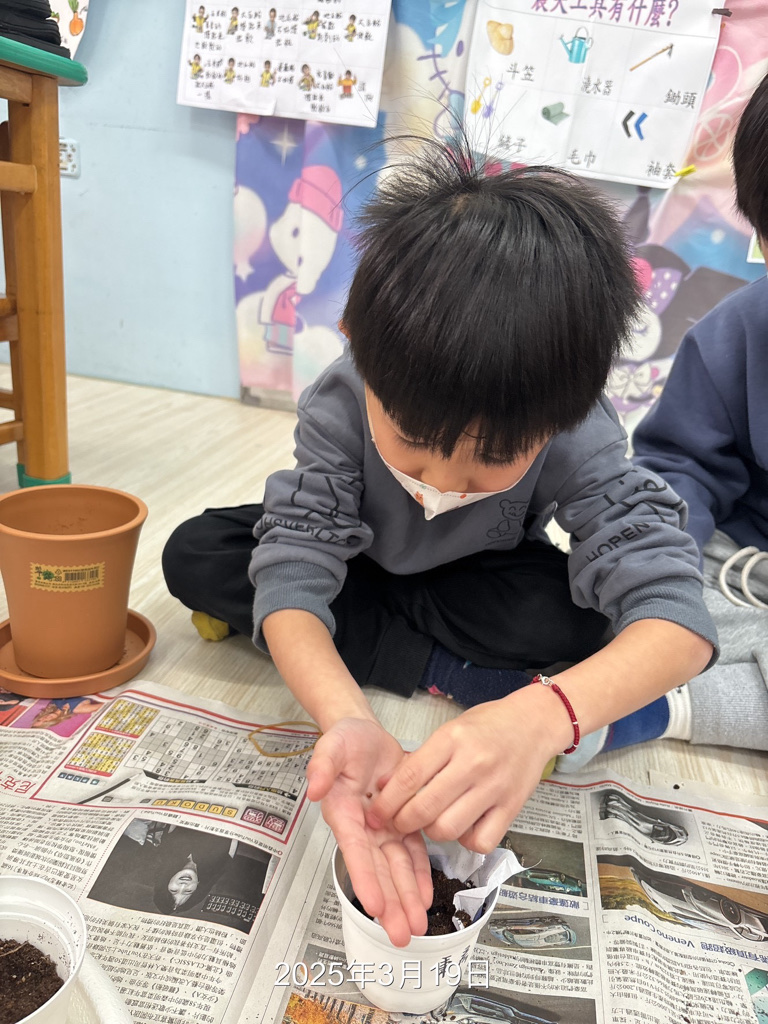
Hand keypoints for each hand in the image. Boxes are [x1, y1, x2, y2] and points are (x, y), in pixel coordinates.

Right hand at [306, 718, 432, 945]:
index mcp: (343, 812)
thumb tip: (315, 788)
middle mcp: (363, 827)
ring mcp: (383, 828)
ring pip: (396, 868)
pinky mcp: (403, 822)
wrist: (365, 733)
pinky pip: (412, 853)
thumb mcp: (331, 744)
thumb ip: (321, 765)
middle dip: (389, 903)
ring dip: (406, 897)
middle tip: (400, 934)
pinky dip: (419, 875)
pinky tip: (426, 897)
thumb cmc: (344, 740)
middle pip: (377, 870)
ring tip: (416, 926)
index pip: (354, 850)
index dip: (364, 878)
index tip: (375, 905)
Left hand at [367, 688, 561, 852]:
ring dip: (432, 832)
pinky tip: (463, 826)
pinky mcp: (512, 808)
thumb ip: (423, 759)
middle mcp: (473, 763)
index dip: (387, 801)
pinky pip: (480, 841)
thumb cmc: (487, 726)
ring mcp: (494, 788)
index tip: (376, 814)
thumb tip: (389, 789)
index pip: (409, 776)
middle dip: (402, 822)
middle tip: (398, 823)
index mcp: (452, 739)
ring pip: (448, 829)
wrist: (532, 724)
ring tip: (433, 821)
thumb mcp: (450, 730)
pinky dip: (466, 841)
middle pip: (425, 808)